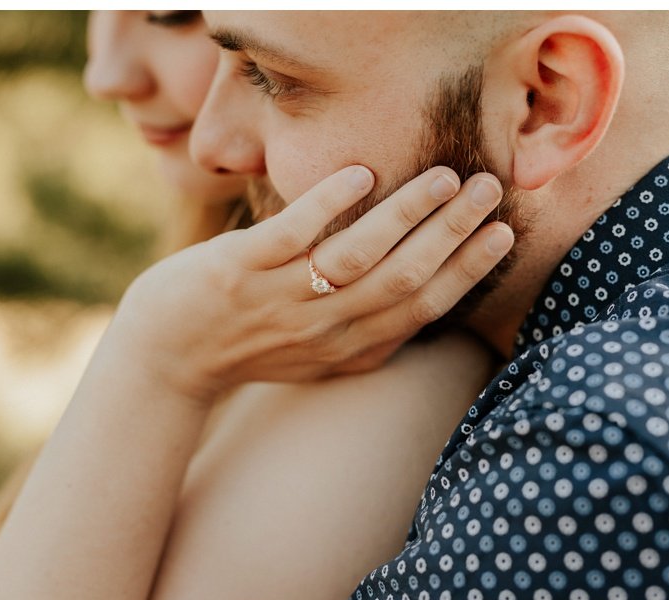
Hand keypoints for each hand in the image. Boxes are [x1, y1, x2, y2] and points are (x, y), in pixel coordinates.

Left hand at [110, 164, 512, 401]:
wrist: (165, 357)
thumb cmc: (250, 346)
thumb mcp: (322, 357)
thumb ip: (373, 335)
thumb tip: (431, 304)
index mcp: (352, 348)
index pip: (425, 307)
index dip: (468, 270)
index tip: (502, 232)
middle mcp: (324, 328)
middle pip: (405, 279)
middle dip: (454, 232)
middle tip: (488, 189)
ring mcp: (281, 298)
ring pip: (358, 256)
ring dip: (406, 214)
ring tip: (445, 177)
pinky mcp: (239, 269)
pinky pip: (292, 233)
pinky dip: (329, 203)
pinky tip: (362, 172)